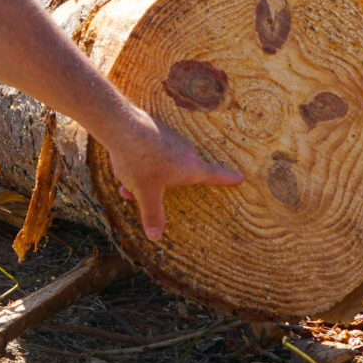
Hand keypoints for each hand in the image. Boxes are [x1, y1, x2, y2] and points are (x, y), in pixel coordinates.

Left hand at [103, 111, 243, 239]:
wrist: (122, 126)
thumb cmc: (140, 161)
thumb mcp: (146, 193)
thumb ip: (152, 215)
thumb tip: (155, 236)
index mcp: (190, 167)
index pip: (214, 175)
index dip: (227, 179)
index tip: (240, 177)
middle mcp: (186, 151)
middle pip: (177, 176)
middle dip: (158, 187)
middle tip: (135, 191)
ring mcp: (172, 139)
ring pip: (161, 165)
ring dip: (145, 175)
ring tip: (124, 180)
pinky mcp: (158, 131)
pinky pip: (152, 153)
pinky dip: (140, 162)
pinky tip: (123, 162)